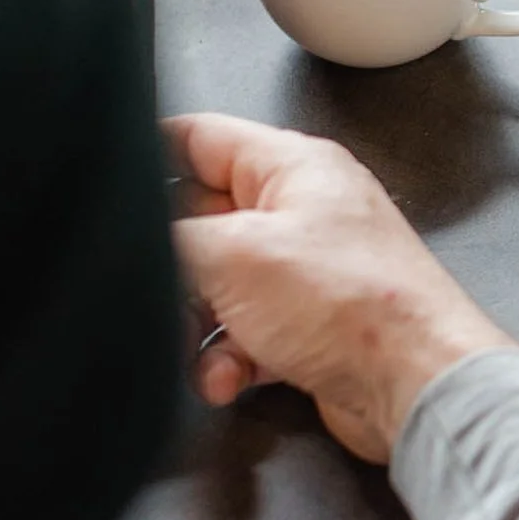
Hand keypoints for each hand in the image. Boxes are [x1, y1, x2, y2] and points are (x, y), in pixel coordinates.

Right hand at [169, 112, 513, 462]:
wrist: (414, 383)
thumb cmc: (352, 304)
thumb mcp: (234, 253)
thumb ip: (170, 236)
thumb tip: (136, 233)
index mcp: (294, 167)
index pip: (201, 136)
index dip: (148, 154)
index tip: (103, 180)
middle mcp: (304, 211)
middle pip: (200, 222)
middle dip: (171, 266)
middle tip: (157, 293)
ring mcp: (306, 271)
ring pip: (215, 287)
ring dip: (195, 325)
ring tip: (197, 347)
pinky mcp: (309, 326)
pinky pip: (244, 334)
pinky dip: (228, 358)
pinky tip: (229, 379)